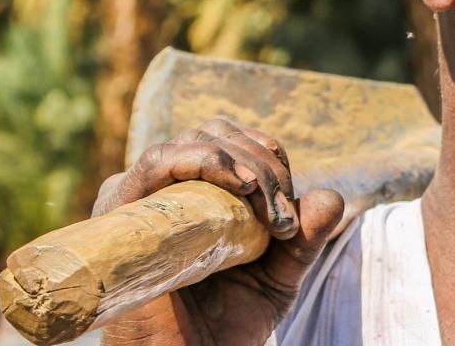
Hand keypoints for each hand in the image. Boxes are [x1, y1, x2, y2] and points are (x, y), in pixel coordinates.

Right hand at [94, 117, 343, 345]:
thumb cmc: (226, 322)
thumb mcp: (280, 275)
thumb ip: (306, 237)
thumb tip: (332, 197)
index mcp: (202, 193)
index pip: (239, 143)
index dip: (272, 162)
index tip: (288, 214)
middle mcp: (169, 188)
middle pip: (218, 133)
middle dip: (262, 162)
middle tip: (279, 217)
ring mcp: (144, 197)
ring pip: (193, 140)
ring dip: (240, 162)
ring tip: (261, 199)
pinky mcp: (122, 211)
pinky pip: (156, 162)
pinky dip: (201, 160)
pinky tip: (236, 184)